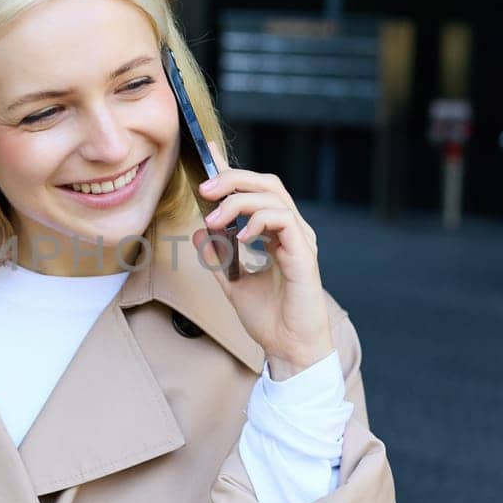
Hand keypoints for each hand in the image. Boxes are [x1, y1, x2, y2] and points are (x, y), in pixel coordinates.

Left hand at [191, 167, 333, 379]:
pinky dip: (258, 221)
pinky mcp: (304, 254)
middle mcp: (292, 231)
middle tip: (203, 188)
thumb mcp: (232, 282)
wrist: (289, 348)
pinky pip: (283, 221)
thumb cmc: (270, 318)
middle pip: (267, 184)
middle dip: (232, 178)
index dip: (233, 170)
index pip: (256, 190)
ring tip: (215, 220)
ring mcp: (300, 240)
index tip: (207, 154)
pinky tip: (241, 238)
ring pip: (273, 196)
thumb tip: (198, 231)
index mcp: (278, 233)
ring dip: (238, 201)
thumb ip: (217, 256)